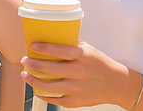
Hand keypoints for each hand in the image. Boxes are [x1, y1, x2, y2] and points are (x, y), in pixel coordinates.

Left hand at [20, 41, 134, 108]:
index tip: (32, 46)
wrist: (117, 84)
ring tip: (25, 75)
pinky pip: (56, 99)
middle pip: (50, 68)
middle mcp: (78, 72)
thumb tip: (53, 41)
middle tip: (24, 61)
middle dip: (33, 64)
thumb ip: (72, 47)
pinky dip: (44, 95)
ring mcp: (77, 88)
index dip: (43, 48)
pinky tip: (38, 90)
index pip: (59, 50)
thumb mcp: (89, 50)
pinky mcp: (76, 101)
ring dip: (34, 80)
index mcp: (82, 56)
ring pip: (49, 86)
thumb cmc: (101, 64)